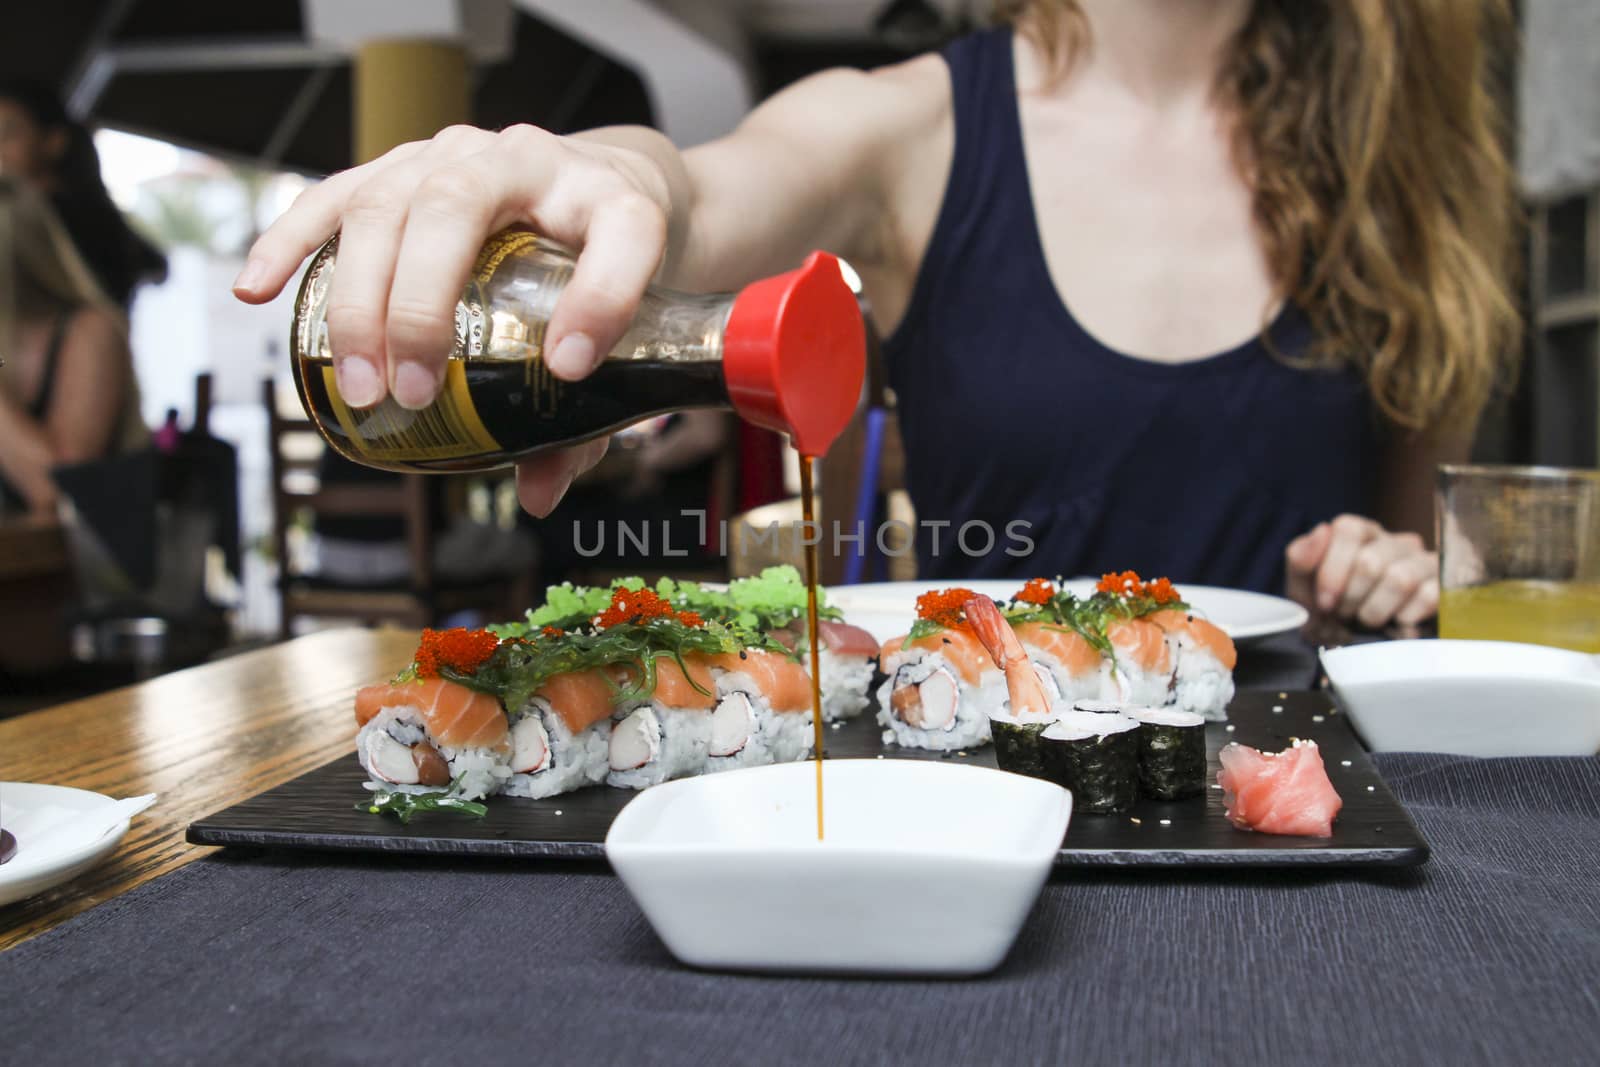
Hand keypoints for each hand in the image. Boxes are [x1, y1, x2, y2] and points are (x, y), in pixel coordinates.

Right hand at [232, 124, 671, 515]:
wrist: (595, 183)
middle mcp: (526, 158)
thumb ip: (590, 415)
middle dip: (424, 304)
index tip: (572, 368)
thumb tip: (536, 492)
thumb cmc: (605, 269)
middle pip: (458, 205)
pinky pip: (332, 197)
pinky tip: (257, 291)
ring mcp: (453, 155)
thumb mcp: (625, 333)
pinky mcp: (398, 168)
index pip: (620, 234)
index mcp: (607, 198)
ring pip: (385, 203)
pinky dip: (289, 243)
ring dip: (360, 297)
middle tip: (414, 393)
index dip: (600, 299)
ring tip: (360, 384)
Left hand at [1284, 514, 1437, 629]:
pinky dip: (1403, 620)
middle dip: (1351, 598)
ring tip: (1368, 621)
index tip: (1324, 602)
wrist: (1364, 650)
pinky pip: (1428, 597)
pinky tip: (1395, 625)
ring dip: (1375, 612)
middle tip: (1345, 616)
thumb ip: (1302, 560)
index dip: (1332, 569)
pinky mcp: (1445, 587)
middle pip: (1370, 561)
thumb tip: (1321, 529)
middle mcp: (1395, 541)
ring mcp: (1424, 561)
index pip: (1348, 529)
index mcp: (1360, 533)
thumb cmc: (1333, 614)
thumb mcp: (1305, 591)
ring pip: (1400, 579)